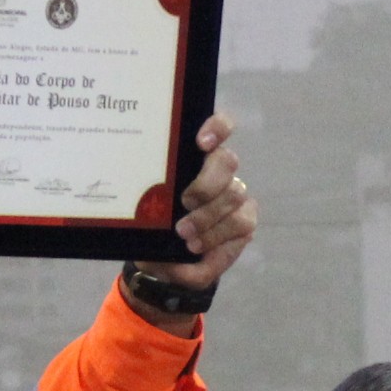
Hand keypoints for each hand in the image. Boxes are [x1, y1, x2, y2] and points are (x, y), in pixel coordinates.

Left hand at [129, 118, 252, 299]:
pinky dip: (216, 236)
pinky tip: (197, 246)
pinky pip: (240, 222)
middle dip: (206, 184)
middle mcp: (219, 171)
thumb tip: (154, 208)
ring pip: (234, 194)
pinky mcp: (246, 219)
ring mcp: (235, 195)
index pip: (219, 127)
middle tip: (184, 203)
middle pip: (227, 162)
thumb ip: (150, 212)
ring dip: (207, 217)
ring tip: (184, 234)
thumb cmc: (155, 230)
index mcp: (195, 158)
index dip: (217, 128)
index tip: (201, 143)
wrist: (165, 263)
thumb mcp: (145, 219)